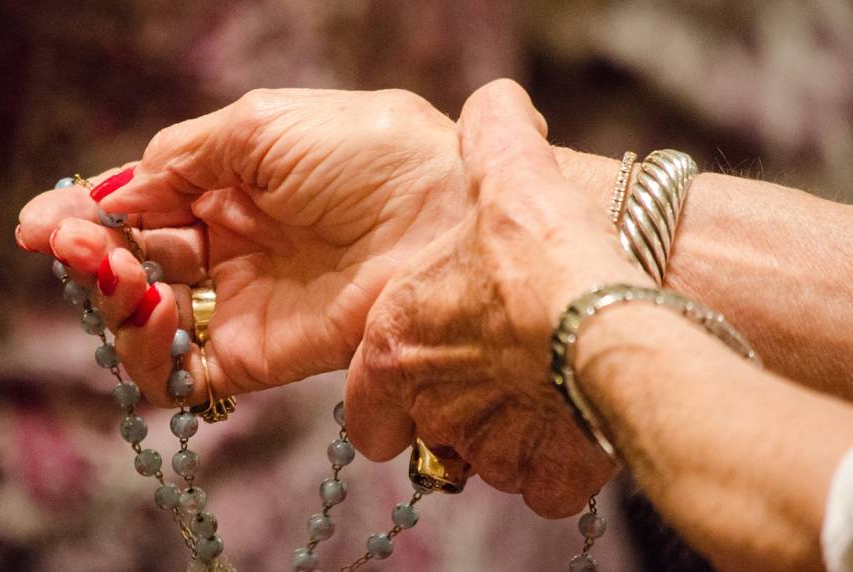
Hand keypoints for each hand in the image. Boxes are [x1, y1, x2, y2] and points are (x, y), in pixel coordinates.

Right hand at [17, 88, 466, 405]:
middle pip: (134, 263)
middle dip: (89, 256)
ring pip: (145, 320)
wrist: (442, 216)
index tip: (37, 224)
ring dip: (111, 301)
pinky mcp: (259, 355)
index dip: (87, 215)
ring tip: (115, 272)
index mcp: (231, 185)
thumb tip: (115, 192)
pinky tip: (151, 311)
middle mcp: (231, 246)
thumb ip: (181, 158)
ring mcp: (242, 303)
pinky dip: (147, 352)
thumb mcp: (261, 126)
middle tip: (70, 246)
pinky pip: (181, 372)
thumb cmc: (366, 153)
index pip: (141, 206)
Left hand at [344, 79, 650, 517]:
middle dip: (458, 409)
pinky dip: (554, 467)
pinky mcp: (541, 476)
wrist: (608, 318)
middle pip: (430, 430)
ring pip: (485, 458)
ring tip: (543, 387)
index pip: (365, 412)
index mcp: (397, 344)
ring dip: (508, 433)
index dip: (390, 401)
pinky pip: (539, 486)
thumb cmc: (541, 250)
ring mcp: (484, 447)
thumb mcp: (503, 172)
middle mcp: (430, 404)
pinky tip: (575, 422)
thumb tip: (494, 104)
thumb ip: (487, 136)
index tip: (421, 381)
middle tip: (499, 370)